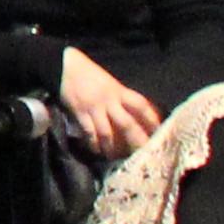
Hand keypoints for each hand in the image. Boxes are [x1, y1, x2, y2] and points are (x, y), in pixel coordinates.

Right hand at [58, 47, 164, 161]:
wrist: (64, 65)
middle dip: (136, 141)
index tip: (160, 132)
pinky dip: (93, 143)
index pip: (141, 106)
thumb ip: (120, 96)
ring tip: (114, 158)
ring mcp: (94, 107)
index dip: (152, 120)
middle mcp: (110, 100)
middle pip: (128, 124)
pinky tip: (95, 150)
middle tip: (143, 155)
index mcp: (119, 90)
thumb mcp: (109, 82)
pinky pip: (88, 132)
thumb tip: (133, 113)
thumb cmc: (88, 73)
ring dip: (111, 148)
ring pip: (107, 133)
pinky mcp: (79, 112)